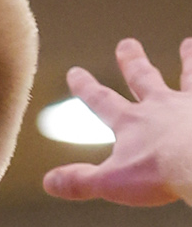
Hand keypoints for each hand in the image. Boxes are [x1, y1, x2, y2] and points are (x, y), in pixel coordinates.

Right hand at [43, 37, 191, 205]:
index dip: (86, 88)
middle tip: (127, 43)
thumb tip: (49, 181)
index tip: (75, 72)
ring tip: (188, 44)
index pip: (102, 101)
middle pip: (143, 78)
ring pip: (188, 76)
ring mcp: (189, 104)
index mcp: (130, 123)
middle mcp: (160, 106)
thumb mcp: (111, 182)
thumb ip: (80, 181)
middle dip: (132, 61)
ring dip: (188, 60)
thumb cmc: (159, 173)